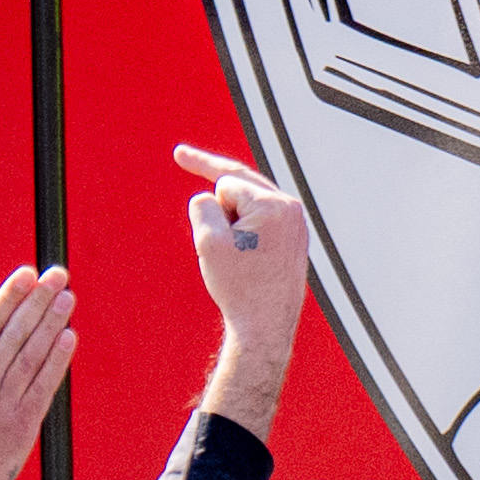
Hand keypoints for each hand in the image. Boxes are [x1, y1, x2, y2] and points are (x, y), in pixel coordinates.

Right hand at [0, 265, 76, 479]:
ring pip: (32, 355)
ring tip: (66, 298)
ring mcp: (2, 405)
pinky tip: (69, 338)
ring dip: (51, 323)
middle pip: (14, 334)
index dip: (8, 298)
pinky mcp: (22, 426)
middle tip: (57, 275)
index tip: (25, 275)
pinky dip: (57, 361)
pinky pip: (44, 387)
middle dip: (37, 301)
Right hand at [173, 147, 308, 431]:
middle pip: (240, 186)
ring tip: (229, 249)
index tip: (208, 227)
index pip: (226, 183)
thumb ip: (203, 207)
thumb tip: (209, 194)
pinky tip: (240, 248)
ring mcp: (298, 224)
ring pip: (249, 206)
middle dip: (216, 189)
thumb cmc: (238, 286)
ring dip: (231, 218)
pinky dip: (243, 229)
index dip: (211, 208)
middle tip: (181, 153)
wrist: (265, 326)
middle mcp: (292, 208)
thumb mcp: (208, 242)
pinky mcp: (296, 239)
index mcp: (275, 205)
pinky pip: (260, 221)